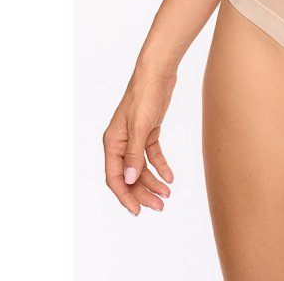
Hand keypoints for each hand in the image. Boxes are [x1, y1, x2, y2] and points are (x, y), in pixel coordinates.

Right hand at [103, 65, 177, 215]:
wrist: (158, 72)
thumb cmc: (145, 95)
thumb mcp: (141, 126)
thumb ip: (135, 154)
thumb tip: (130, 179)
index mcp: (112, 142)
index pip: (115, 177)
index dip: (125, 196)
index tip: (137, 211)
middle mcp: (121, 143)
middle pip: (130, 175)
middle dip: (143, 193)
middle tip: (160, 206)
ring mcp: (135, 137)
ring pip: (142, 168)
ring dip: (153, 182)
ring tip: (167, 194)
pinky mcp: (149, 131)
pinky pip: (152, 155)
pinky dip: (161, 166)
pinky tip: (170, 177)